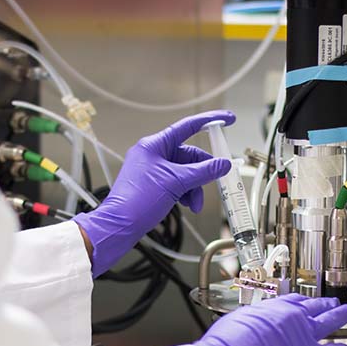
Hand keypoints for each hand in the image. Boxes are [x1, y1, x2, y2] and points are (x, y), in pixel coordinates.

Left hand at [73, 110, 234, 276]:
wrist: (120, 226)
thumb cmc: (136, 201)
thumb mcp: (176, 183)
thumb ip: (203, 172)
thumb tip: (222, 164)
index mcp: (154, 145)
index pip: (187, 127)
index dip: (210, 121)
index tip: (226, 119)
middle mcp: (153, 155)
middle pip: (189, 156)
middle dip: (202, 173)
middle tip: (215, 181)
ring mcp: (153, 171)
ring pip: (184, 173)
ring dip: (194, 188)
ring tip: (195, 204)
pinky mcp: (153, 185)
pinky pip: (177, 183)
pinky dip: (185, 193)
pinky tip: (187, 204)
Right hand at [195, 295, 346, 345]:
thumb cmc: (225, 345)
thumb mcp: (236, 320)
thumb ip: (253, 320)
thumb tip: (255, 324)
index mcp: (272, 306)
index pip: (294, 300)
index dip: (303, 301)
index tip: (307, 301)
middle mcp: (290, 316)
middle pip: (314, 306)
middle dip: (325, 303)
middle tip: (332, 302)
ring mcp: (302, 334)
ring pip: (329, 320)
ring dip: (340, 316)